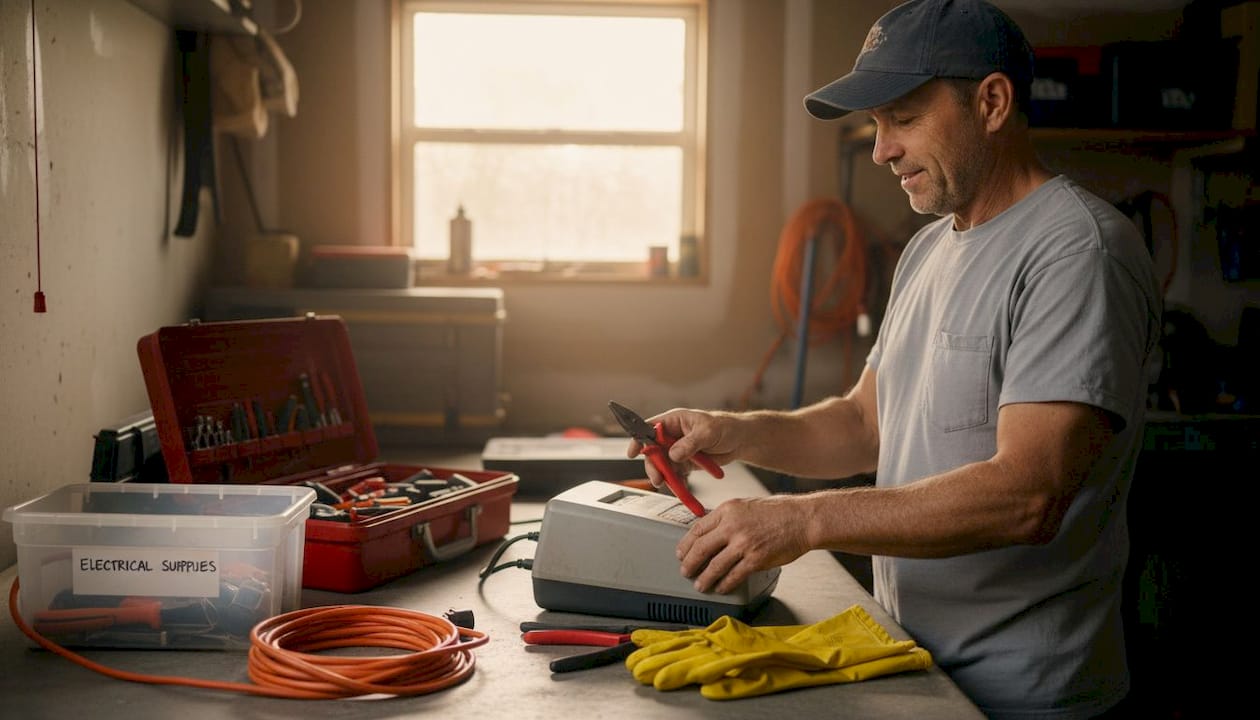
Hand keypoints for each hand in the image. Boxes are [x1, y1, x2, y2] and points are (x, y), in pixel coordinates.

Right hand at [626, 408, 741, 487]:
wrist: (740, 441)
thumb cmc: (726, 427)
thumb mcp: (708, 432)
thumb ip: (690, 443)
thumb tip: (674, 454)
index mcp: (674, 421)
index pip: (649, 428)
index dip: (638, 439)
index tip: (633, 452)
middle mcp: (672, 436)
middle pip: (653, 452)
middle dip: (654, 466)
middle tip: (658, 479)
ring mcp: (677, 450)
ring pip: (663, 466)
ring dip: (666, 477)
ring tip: (674, 486)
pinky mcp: (685, 463)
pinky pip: (675, 475)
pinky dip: (677, 483)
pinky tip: (683, 489)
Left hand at [677, 495, 810, 593]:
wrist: (802, 519)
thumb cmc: (778, 512)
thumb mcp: (745, 505)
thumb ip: (727, 519)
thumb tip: (710, 534)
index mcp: (728, 510)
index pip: (698, 528)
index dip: (686, 544)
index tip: (681, 553)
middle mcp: (732, 526)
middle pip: (701, 548)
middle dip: (689, 563)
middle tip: (685, 571)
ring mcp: (744, 543)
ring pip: (715, 565)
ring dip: (704, 578)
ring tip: (700, 585)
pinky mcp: (756, 559)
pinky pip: (734, 575)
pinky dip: (724, 584)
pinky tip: (720, 588)